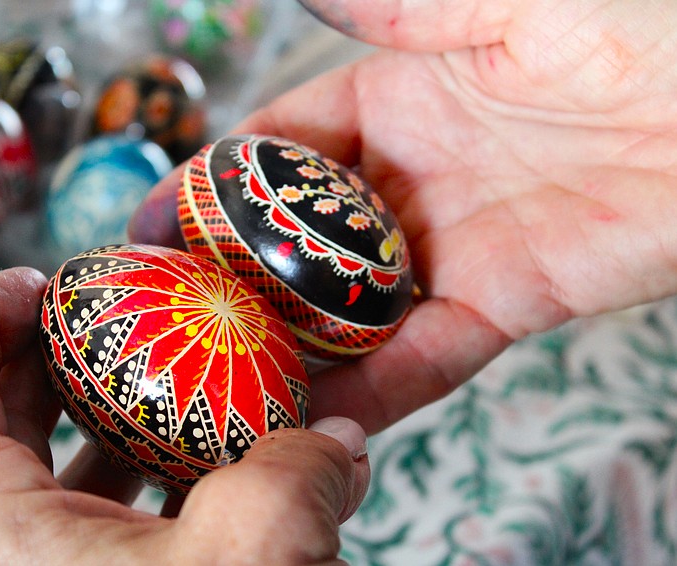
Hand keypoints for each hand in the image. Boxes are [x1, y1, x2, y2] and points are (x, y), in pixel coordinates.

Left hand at [0, 267, 368, 564]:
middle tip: (118, 314)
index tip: (43, 280)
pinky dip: (138, 479)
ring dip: (107, 415)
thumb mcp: (251, 558)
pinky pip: (89, 518)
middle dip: (54, 349)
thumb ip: (300, 475)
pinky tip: (205, 469)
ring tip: (175, 384)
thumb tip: (339, 437)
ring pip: (44, 466)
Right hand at [129, 0, 676, 432]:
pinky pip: (430, 352)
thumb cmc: (633, 15)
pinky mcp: (509, 301)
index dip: (220, 186)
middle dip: (244, 276)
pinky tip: (321, 412)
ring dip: (297, 343)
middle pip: (308, 236)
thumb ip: (394, 9)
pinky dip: (379, 387)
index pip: (285, 149)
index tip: (161, 224)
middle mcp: (415, 177)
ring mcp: (455, 244)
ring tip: (230, 382)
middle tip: (180, 319)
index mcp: (399, 97)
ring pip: (356, 305)